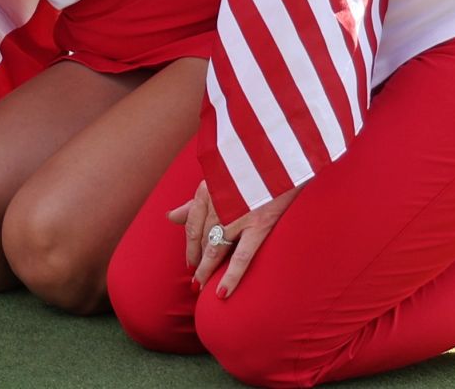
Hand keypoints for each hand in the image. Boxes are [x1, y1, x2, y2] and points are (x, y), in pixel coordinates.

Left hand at [173, 182, 294, 296]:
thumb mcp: (219, 182)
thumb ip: (194, 202)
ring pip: (215, 249)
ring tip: (202, 288)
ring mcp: (237, 215)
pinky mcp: (259, 226)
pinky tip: (221, 293)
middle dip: (197, 261)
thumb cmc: (251, 174)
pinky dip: (230, 276)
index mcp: (207, 189)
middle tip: (195, 281)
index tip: (190, 263)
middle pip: (201, 239)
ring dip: (207, 271)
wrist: (284, 162)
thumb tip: (170, 217)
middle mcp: (218, 202)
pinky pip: (241, 257)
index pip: (191, 224)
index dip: (189, 246)